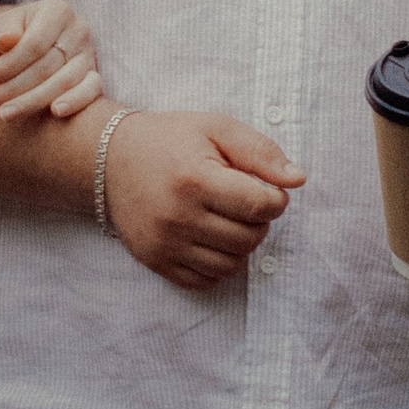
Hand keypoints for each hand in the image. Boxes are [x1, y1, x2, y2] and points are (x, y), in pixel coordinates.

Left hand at [0, 0, 105, 126]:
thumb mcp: (6, 23)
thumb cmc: (16, 30)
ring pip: (64, 82)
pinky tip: (55, 113)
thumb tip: (6, 41)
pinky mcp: (95, 75)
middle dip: (13, 89)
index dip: (8, 66)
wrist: (32, 38)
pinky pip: (91, 91)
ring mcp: (89, 54)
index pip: (33, 44)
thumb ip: (5, 30)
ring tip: (5, 114)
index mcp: (57, 11)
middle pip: (47, 66)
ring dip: (32, 102)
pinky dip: (75, 102)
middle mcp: (79, 31)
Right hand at [101, 109, 301, 287]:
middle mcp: (178, 216)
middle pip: (248, 238)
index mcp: (195, 179)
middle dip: (259, 222)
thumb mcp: (216, 129)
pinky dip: (218, 265)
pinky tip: (213, 240)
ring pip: (230, 264)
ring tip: (230, 221)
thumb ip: (260, 151)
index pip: (258, 206)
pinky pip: (204, 280)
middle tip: (247, 204)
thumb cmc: (170, 140)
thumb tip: (298, 180)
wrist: (110, 159)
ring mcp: (164, 243)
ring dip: (242, 245)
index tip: (269, 191)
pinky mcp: (155, 260)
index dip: (276, 201)